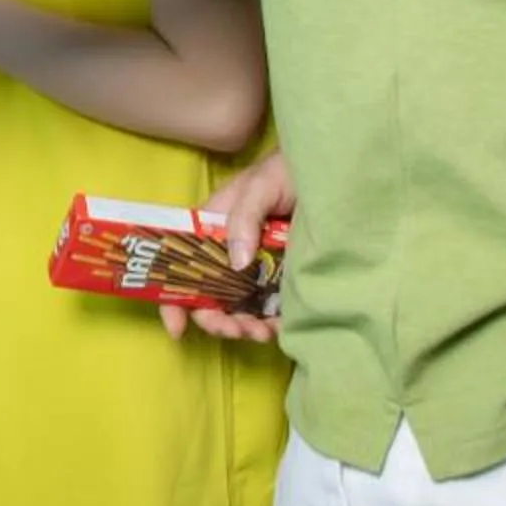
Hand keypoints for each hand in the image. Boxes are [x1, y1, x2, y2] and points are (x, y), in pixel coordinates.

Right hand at [162, 151, 293, 344]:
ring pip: (239, 308)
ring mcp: (258, 269)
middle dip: (216, 320)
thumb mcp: (259, 187)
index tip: (178, 328)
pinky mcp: (284, 279)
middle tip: (235, 331)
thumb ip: (243, 220)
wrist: (332, 174)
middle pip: (209, 296)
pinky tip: (280, 329)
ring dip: (244, 328)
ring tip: (261, 333)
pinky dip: (272, 326)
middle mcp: (229, 253)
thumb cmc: (286, 172)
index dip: (173, 299)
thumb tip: (238, 263)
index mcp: (211, 231)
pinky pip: (272, 309)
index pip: (180, 266)